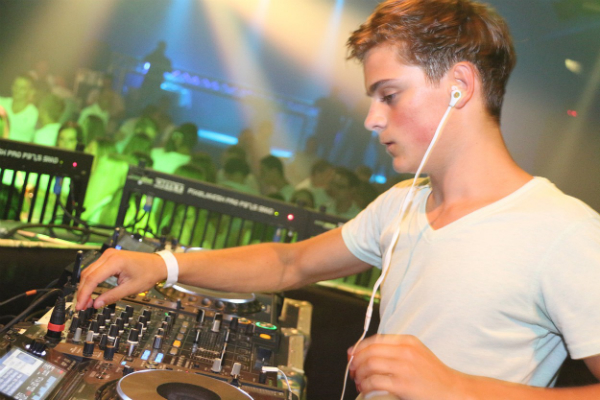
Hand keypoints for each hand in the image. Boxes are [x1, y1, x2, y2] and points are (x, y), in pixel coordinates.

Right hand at [75, 248, 166, 309]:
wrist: (158, 264)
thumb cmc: (149, 273)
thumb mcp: (131, 288)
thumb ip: (112, 296)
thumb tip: (96, 304)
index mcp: (115, 261)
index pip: (92, 278)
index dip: (84, 293)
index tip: (80, 306)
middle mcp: (109, 255)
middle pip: (87, 274)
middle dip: (83, 292)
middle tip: (82, 306)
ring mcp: (108, 255)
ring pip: (89, 272)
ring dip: (86, 287)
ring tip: (86, 302)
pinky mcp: (109, 257)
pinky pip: (95, 269)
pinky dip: (91, 281)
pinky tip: (91, 292)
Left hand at [349, 334, 466, 399]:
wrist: (453, 390)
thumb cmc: (434, 376)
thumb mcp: (417, 353)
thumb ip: (397, 350)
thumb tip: (370, 352)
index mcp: (407, 341)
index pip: (375, 340)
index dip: (359, 348)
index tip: (352, 355)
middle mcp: (405, 351)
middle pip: (369, 352)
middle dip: (355, 362)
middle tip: (352, 371)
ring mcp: (403, 368)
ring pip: (369, 365)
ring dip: (359, 374)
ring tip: (358, 381)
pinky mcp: (402, 384)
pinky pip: (374, 382)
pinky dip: (365, 385)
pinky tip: (365, 389)